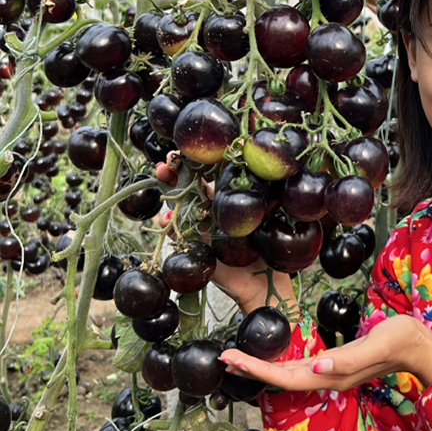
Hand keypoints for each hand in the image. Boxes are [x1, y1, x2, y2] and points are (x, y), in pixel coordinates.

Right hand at [155, 153, 296, 316]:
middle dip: (177, 170)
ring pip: (181, 205)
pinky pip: (178, 233)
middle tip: (166, 159)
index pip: (213, 173)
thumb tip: (256, 158)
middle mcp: (215, 210)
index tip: (191, 148)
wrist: (264, 282)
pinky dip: (169, 225)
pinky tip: (165, 218)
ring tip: (162, 175)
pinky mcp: (196, 247)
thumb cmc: (270, 246)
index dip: (200, 159)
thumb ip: (258, 192)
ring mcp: (203, 228)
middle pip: (191, 185)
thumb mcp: (266, 215)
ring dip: (169, 190)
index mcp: (233, 199)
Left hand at [220, 314, 431, 390]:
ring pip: (289, 374)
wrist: (422, 346)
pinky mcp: (337, 364)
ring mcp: (332, 372)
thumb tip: (317, 366)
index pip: (286, 377)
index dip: (257, 370)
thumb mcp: (379, 342)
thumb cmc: (403, 339)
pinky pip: (300, 368)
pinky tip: (271, 360)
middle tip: (222, 357)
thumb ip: (349, 359)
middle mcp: (329, 377)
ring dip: (261, 367)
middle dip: (251, 368)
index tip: (232, 358)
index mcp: (334, 374)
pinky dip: (279, 364)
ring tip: (237, 358)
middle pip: (281, 378)